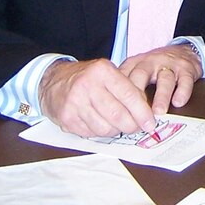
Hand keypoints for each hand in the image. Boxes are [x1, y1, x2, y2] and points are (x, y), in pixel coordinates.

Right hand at [38, 58, 156, 137]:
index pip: (129, 95)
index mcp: (102, 71)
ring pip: (106, 128)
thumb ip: (126, 88)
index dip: (143, 112)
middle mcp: (87, 85)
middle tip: (137, 127)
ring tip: (117, 124)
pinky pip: (92, 134)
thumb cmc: (87, 78)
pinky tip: (100, 123)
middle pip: (118, 115)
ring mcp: (75, 103)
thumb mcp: (107, 73)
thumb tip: (147, 112)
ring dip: (116, 130)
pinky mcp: (67, 119)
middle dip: (132, 126)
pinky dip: (101, 132)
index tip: (151, 123)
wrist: (53, 81)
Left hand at [118, 44, 201, 114]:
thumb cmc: (156, 67)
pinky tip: (178, 102)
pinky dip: (182, 92)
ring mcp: (169, 65)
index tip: (118, 116)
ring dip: (161, 96)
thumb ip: (126, 87)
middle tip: (137, 117)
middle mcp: (150, 62)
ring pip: (164, 79)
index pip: (123, 79)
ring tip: (158, 112)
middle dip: (138, 97)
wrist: (183, 51)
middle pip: (141, 76)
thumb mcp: (137, 71)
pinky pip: (185, 80)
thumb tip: (112, 113)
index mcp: (135, 64)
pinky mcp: (186, 69)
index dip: (119, 97)